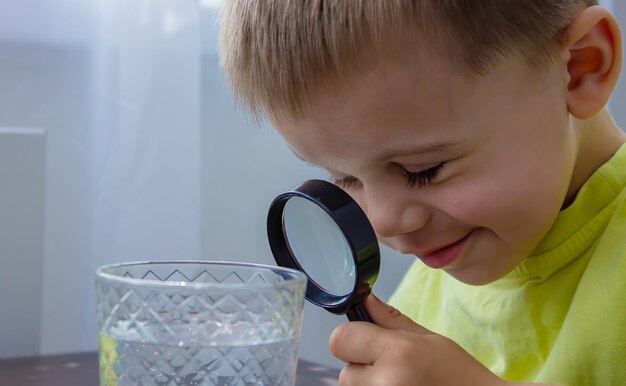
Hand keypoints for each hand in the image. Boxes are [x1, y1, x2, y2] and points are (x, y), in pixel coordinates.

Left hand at [329, 294, 507, 385]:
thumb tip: (365, 298)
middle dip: (361, 363)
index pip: (340, 339)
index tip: (366, 337)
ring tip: (399, 380)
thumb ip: (390, 319)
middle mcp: (386, 383)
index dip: (351, 335)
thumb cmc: (459, 375)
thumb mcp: (428, 338)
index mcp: (399, 354)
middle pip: (343, 369)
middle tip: (392, 365)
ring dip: (367, 382)